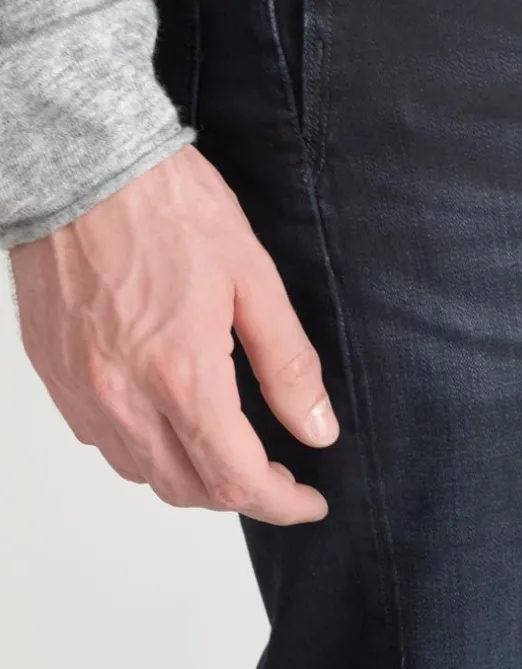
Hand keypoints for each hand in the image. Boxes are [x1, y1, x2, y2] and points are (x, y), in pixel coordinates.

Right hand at [10, 143, 337, 524]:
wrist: (85, 166)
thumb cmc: (167, 206)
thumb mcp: (252, 275)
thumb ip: (287, 362)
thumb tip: (317, 426)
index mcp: (181, 373)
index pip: (236, 478)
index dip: (281, 502)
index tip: (308, 499)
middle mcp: (123, 396)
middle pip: (187, 489)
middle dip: (240, 492)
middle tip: (275, 468)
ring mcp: (83, 390)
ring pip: (142, 472)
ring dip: (190, 474)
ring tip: (225, 443)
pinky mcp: (56, 375)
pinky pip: (102, 440)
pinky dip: (143, 446)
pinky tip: (165, 412)